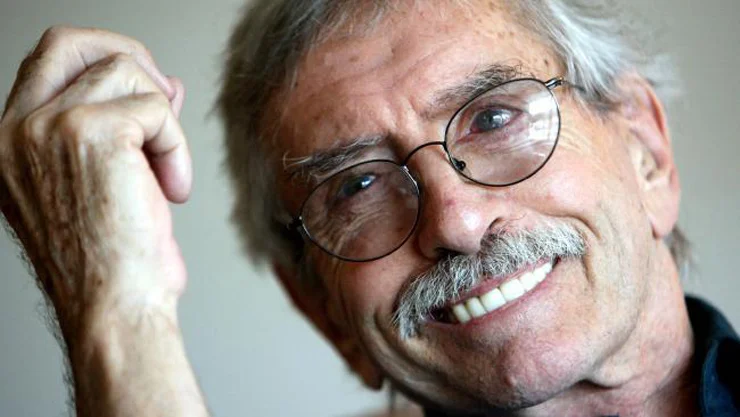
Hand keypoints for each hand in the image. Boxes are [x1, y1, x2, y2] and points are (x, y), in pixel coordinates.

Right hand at [0, 26, 191, 341]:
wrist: (114, 308)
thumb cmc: (112, 262)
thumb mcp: (110, 182)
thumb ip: (127, 126)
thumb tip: (164, 84)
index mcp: (11, 143)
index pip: (48, 62)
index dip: (103, 61)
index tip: (147, 92)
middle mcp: (16, 131)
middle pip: (72, 41)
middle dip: (130, 57)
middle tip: (165, 101)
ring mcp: (46, 127)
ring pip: (126, 72)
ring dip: (165, 123)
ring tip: (167, 176)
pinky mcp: (89, 133)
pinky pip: (157, 107)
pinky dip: (177, 146)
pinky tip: (173, 188)